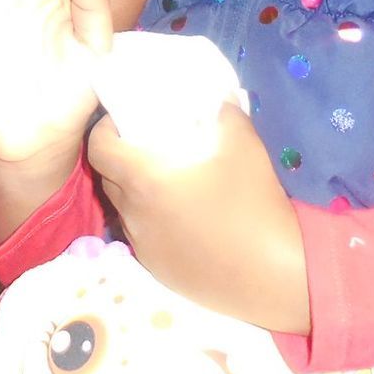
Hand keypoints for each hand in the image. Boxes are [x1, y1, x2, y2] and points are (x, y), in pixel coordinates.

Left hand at [86, 103, 311, 334]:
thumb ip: (227, 114)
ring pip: (127, 212)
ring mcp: (145, 248)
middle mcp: (134, 216)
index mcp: (143, 181)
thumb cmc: (252, 204)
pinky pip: (145, 239)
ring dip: (137, 194)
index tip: (121, 122)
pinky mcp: (160, 271)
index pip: (99, 150)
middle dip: (120, 160)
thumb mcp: (244, 146)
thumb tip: (222, 99)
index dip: (103, 131)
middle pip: (109, 180)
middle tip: (146, 147)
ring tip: (168, 183)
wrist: (274, 274)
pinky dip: (154, 223)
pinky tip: (184, 219)